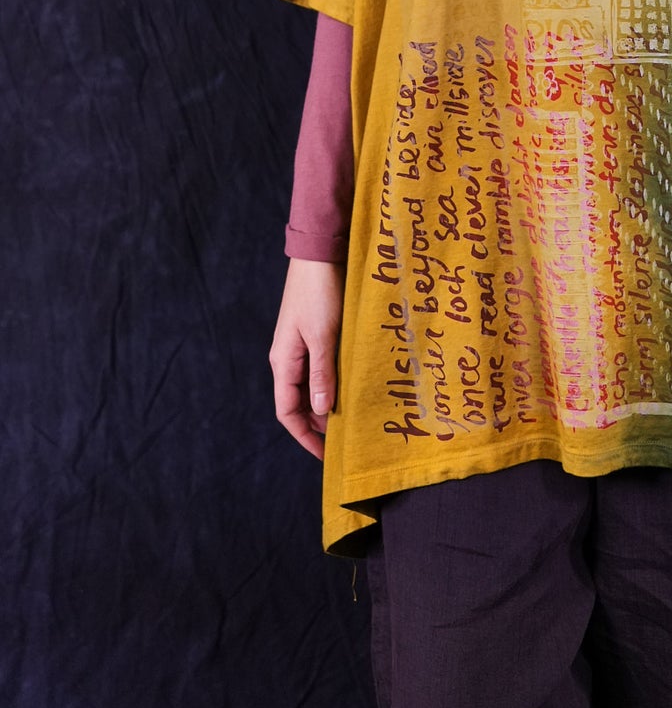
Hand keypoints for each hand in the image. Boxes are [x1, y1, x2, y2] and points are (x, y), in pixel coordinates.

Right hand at [269, 258, 345, 459]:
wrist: (320, 252)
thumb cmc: (320, 292)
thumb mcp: (323, 336)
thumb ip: (322, 374)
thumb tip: (320, 412)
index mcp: (283, 362)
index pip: (287, 412)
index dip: (304, 436)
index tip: (326, 455)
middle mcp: (288, 357)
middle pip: (298, 402)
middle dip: (317, 424)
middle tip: (344, 441)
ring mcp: (300, 345)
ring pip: (310, 386)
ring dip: (326, 403)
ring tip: (350, 418)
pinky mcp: (314, 333)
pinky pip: (320, 367)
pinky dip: (332, 381)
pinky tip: (351, 386)